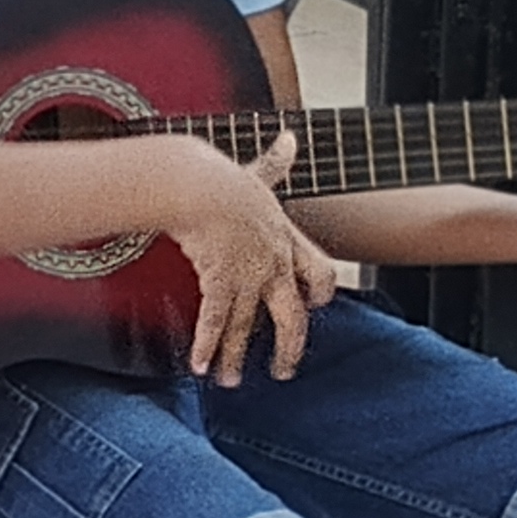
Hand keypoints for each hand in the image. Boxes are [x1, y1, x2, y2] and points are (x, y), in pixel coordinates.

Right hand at [175, 132, 341, 386]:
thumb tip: (291, 137)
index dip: (320, 294)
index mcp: (284, 239)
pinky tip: (200, 365)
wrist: (197, 185)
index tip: (313, 307)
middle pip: (293, 316)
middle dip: (289, 348)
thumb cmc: (224, 179)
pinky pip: (217, 321)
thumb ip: (276, 161)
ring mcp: (249, 276)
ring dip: (236, 357)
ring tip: (229, 380)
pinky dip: (207, 345)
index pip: (320, 273)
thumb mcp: (257, 172)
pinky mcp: (221, 281)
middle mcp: (273, 264)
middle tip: (283, 371)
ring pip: (249, 327)